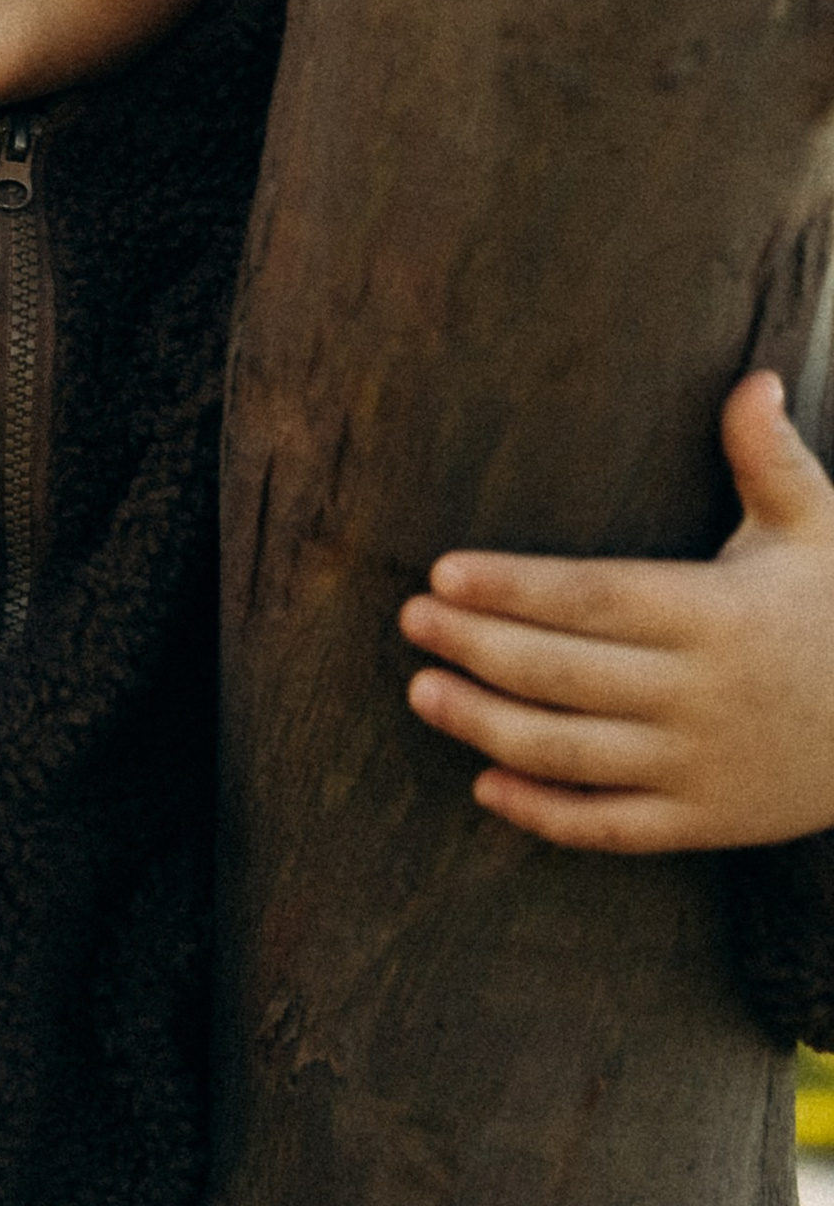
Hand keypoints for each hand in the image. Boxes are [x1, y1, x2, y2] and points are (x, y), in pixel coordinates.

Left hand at [399, 371, 833, 851]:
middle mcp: (702, 694)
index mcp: (718, 614)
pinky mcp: (706, 821)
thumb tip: (754, 379)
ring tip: (423, 692)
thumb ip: (770, 458)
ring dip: (485, 726)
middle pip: (563, 672)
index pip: (595, 598)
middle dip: (476, 646)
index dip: (514, 587)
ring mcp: (701, 766)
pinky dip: (544, 812)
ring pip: (570, 752)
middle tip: (412, 620)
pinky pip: (609, 826)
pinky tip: (487, 784)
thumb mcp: (819, 528)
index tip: (445, 571)